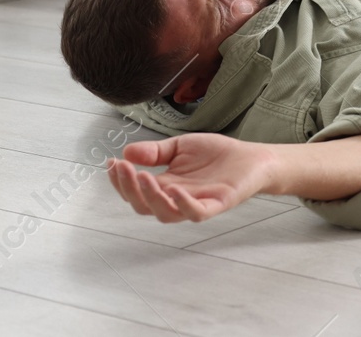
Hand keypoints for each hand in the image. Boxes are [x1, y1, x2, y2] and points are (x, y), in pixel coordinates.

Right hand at [106, 133, 275, 222]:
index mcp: (165, 186)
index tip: (110, 163)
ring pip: (166, 213)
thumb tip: (126, 152)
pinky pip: (196, 212)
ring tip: (143, 177)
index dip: (120, 181)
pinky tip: (173, 189)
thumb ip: (155, 152)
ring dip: (151, 197)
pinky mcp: (215, 204)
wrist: (250, 157)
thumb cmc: (216, 155)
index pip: (135, 191)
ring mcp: (195, 203)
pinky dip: (183, 204)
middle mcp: (176, 199)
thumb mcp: (179, 147)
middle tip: (123, 168)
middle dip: (129, 189)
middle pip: (144, 206)